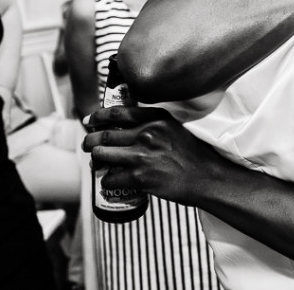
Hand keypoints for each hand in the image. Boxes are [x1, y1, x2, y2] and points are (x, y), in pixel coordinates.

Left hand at [82, 106, 220, 204]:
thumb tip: (127, 127)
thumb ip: (153, 124)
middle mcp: (147, 133)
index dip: (98, 117)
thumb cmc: (193, 154)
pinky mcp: (139, 177)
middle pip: (105, 135)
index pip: (117, 112)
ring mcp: (142, 155)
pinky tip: (110, 182)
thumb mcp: (175, 129)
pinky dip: (106, 182)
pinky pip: (110, 178)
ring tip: (97, 164)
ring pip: (102, 155)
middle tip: (87, 145)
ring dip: (96, 161)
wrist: (206, 177)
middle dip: (90, 141)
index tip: (90, 121)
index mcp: (156, 119)